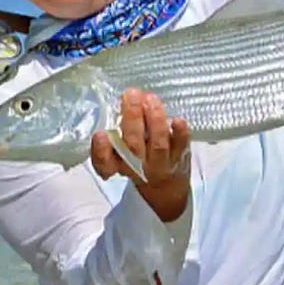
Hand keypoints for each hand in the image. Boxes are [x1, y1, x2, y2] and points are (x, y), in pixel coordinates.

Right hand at [90, 89, 191, 221]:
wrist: (166, 189)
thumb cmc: (138, 162)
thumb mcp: (120, 153)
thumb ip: (120, 128)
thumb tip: (131, 97)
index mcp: (118, 164)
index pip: (105, 162)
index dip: (101, 150)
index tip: (101, 134)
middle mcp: (139, 165)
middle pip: (134, 146)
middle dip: (132, 119)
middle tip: (131, 95)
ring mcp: (162, 163)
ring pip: (158, 144)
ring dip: (155, 120)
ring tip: (151, 99)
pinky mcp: (180, 157)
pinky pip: (182, 146)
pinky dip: (180, 133)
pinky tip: (177, 120)